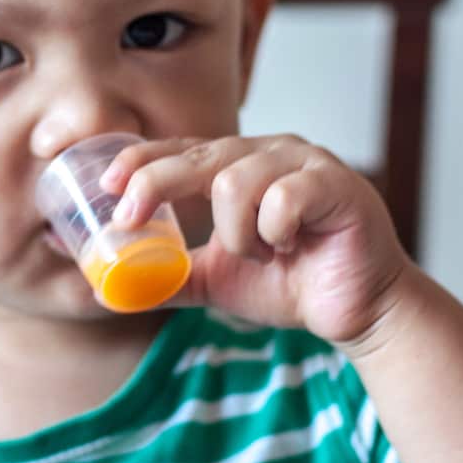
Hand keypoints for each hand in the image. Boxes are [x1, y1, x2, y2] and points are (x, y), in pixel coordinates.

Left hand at [101, 135, 412, 345]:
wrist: (356, 311)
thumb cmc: (290, 284)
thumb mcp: (216, 280)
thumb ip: (169, 277)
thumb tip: (109, 292)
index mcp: (239, 164)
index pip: (180, 150)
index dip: (140, 161)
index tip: (107, 186)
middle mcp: (268, 152)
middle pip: (198, 156)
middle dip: (156, 184)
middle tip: (130, 217)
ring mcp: (303, 162)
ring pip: (235, 180)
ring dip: (236, 232)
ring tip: (260, 254)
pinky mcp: (336, 183)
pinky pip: (283, 196)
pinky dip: (274, 230)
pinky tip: (291, 247)